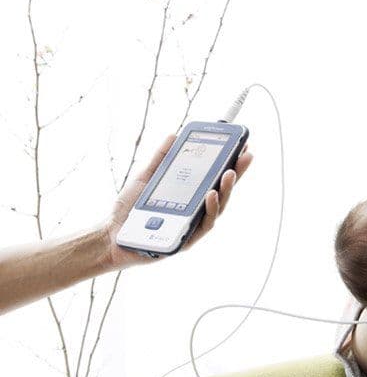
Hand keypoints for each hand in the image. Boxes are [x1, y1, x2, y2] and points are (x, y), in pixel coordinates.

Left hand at [102, 133, 253, 270]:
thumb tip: (174, 135)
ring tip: (229, 173)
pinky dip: (209, 208)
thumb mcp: (146, 177)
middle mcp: (195, 211)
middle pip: (222, 191)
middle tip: (245, 155)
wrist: (111, 234)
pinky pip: (204, 224)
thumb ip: (161, 158)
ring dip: (226, 190)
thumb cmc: (129, 209)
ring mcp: (193, 225)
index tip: (240, 145)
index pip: (214, 177)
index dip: (230, 162)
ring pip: (218, 208)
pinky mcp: (187, 240)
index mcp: (190, 196)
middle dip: (236, 172)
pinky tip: (210, 194)